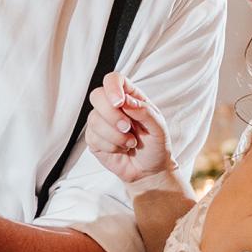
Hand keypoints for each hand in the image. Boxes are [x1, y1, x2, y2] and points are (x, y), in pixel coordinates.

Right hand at [85, 73, 187, 190]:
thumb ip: (144, 111)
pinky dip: (111, 146)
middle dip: (112, 114)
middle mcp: (112, 107)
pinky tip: (121, 149)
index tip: (119, 102)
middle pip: (97, 96)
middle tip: (128, 128)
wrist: (150, 171)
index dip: (112, 87)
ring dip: (115, 136)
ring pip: (94, 120)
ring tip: (130, 143)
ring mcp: (101, 122)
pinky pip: (93, 138)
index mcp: (129, 97)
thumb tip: (125, 100)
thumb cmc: (156, 146)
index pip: (113, 79)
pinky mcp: (94, 139)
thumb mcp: (158, 128)